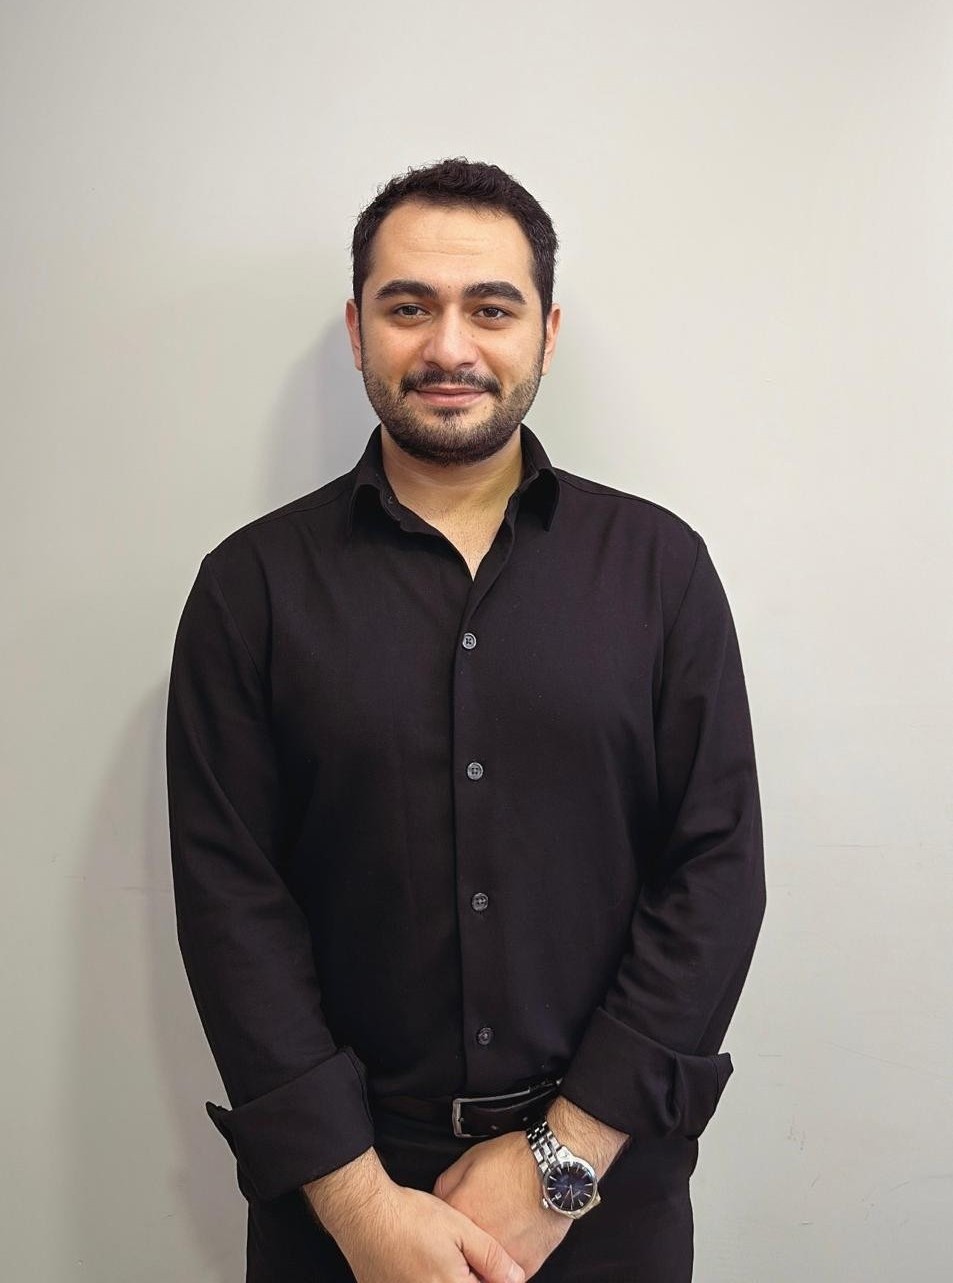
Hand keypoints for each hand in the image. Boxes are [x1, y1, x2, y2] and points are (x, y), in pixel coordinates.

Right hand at [303, 1149, 523, 1282]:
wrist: (366, 1215)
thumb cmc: (409, 1218)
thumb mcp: (460, 1227)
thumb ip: (491, 1256)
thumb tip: (516, 1277)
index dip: (489, 1276)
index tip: (484, 1265)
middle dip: (470, 1275)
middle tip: (457, 1255)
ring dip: (448, 1277)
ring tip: (437, 1255)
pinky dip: (427, 1277)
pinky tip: (423, 1261)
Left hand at [433, 1099, 627, 1279]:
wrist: (555, 1168)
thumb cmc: (516, 1161)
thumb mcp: (469, 1159)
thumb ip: (447, 1186)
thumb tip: (439, 1202)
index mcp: (459, 1214)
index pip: (440, 1235)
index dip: (447, 1231)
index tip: (451, 1231)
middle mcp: (478, 1240)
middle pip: (461, 1257)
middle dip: (464, 1250)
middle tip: (476, 1236)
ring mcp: (501, 1256)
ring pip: (484, 1272)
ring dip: (485, 1262)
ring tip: (497, 1235)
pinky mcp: (524, 1265)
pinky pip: (509, 1276)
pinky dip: (507, 1264)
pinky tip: (512, 1242)